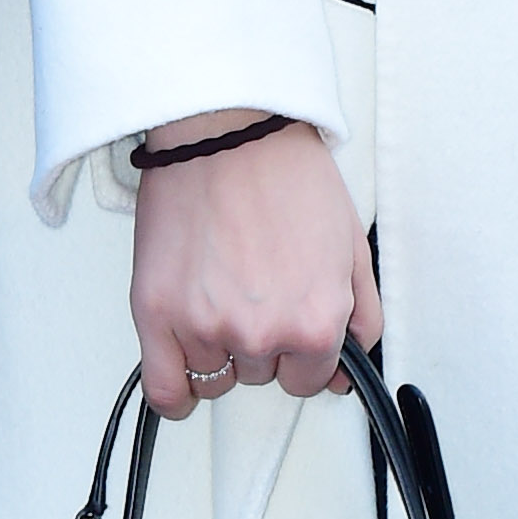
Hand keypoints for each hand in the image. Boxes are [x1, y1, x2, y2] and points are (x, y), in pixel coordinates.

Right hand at [130, 110, 381, 418]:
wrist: (228, 126)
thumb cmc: (284, 169)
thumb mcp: (350, 240)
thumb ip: (361, 314)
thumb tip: (349, 371)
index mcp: (315, 320)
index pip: (311, 378)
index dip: (302, 350)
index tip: (290, 322)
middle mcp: (261, 334)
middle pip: (261, 374)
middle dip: (262, 338)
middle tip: (254, 282)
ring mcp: (205, 328)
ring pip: (216, 376)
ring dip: (219, 345)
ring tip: (220, 284)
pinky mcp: (156, 315)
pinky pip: (165, 391)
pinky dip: (176, 392)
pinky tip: (185, 368)